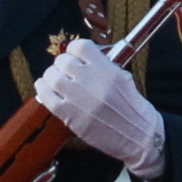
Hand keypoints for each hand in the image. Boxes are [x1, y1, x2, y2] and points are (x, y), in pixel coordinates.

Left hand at [35, 39, 166, 176]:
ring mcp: (78, 98)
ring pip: (51, 76)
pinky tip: (48, 91)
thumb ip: (103, 65)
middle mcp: (91, 80)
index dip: (73, 50)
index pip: (80, 46)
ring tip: (56, 82)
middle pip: (63, 60)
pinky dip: (43, 90)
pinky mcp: (68, 115)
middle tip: (66, 72)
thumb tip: (82, 58)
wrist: (137, 135)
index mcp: (106, 69)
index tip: (74, 56)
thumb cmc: (132, 108)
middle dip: (63, 65)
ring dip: (52, 77)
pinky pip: (45, 96)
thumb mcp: (123, 78)